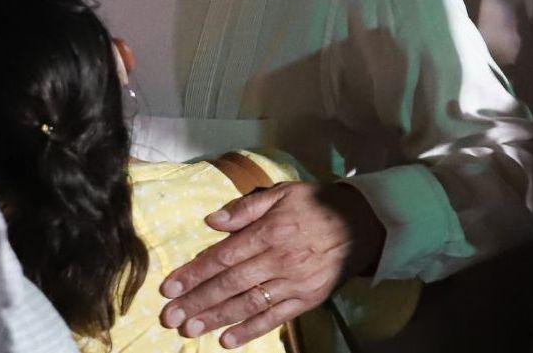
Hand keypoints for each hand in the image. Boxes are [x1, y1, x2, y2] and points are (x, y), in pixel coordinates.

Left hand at [159, 182, 384, 347]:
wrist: (362, 224)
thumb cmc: (314, 205)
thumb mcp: (281, 194)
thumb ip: (244, 208)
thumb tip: (211, 221)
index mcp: (267, 233)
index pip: (222, 257)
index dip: (194, 273)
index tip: (170, 287)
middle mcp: (277, 261)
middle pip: (230, 285)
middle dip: (197, 301)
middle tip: (171, 317)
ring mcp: (293, 284)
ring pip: (248, 304)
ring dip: (217, 319)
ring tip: (191, 330)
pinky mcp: (307, 300)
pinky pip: (275, 318)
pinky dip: (251, 330)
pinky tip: (228, 341)